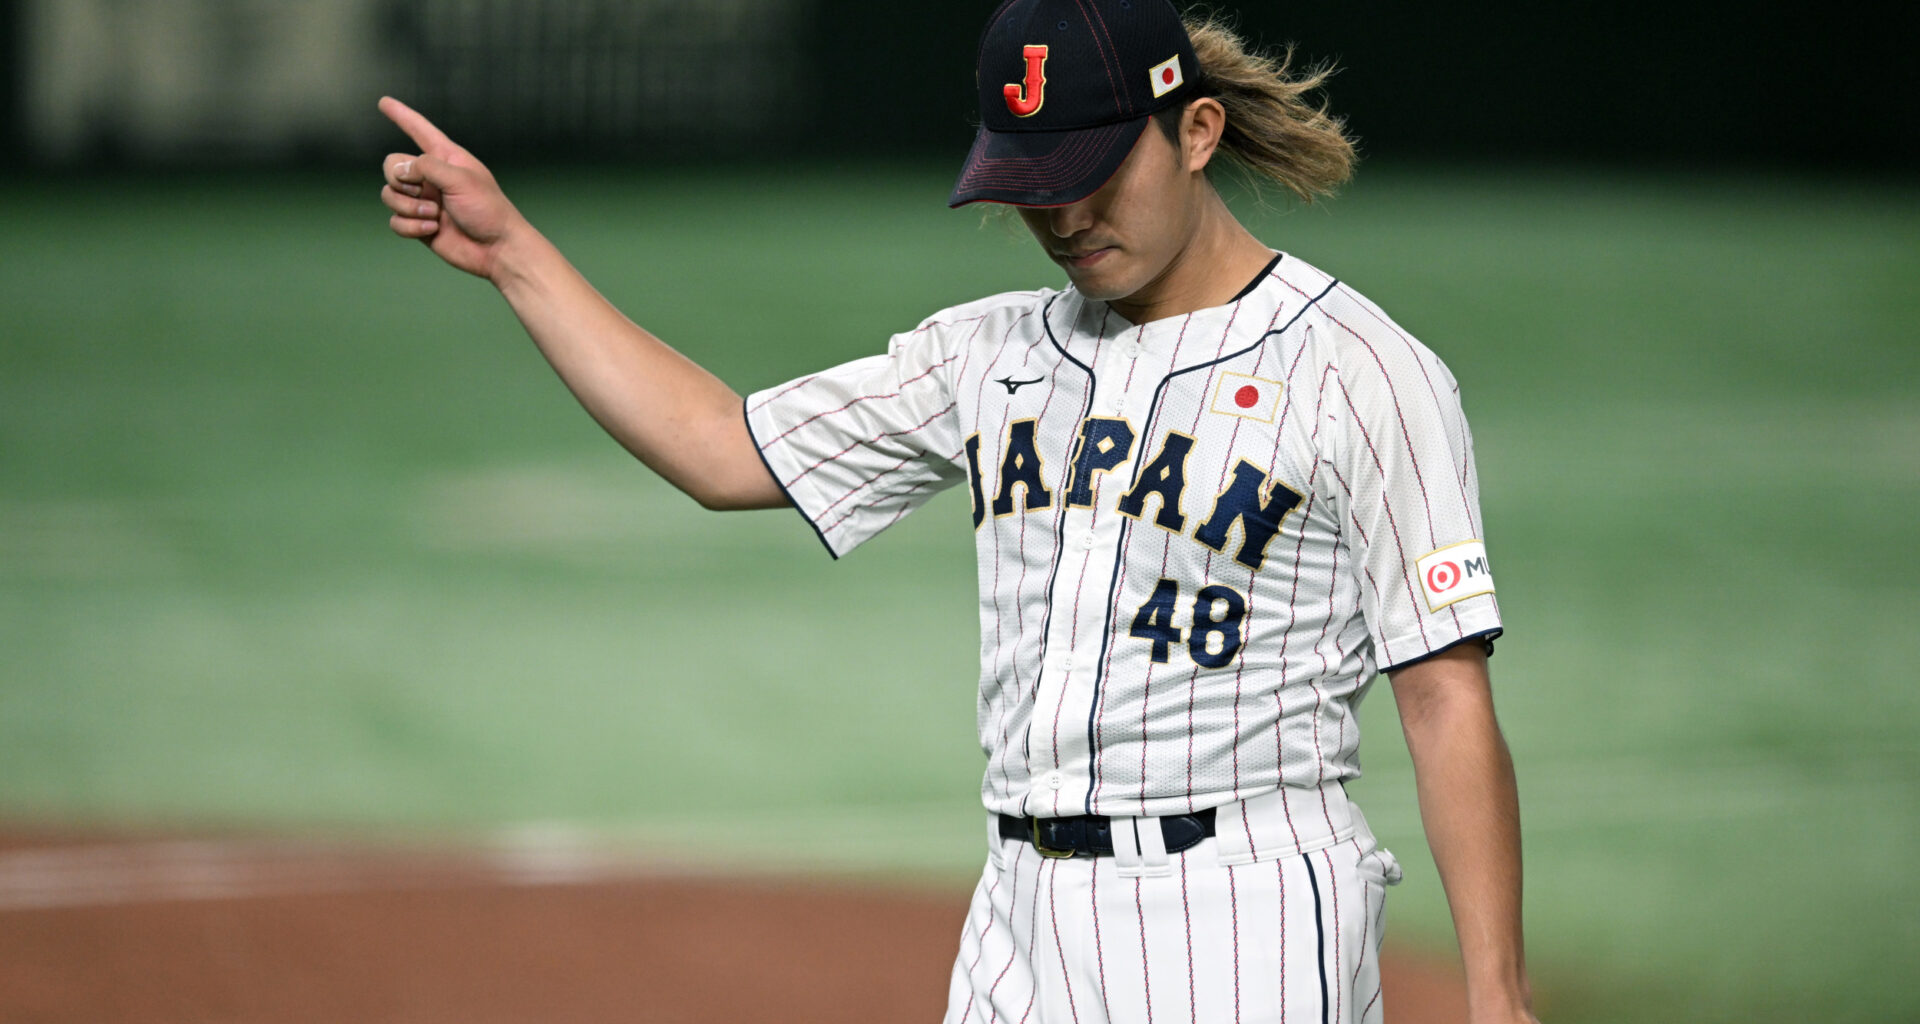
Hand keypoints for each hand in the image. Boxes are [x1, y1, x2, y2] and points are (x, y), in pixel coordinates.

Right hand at [378, 96, 522, 279]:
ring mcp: (424, 201)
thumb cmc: (488, 210)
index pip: (420, 130)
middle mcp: (432, 177)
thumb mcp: (460, 179)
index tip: (384, 102)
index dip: (401, 115)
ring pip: (389, 195)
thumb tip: (401, 171)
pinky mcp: (419, 224)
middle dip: (400, 179)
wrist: (496, 249)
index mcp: (446, 158)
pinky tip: (432, 230)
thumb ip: (427, 166)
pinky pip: (395, 221)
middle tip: (422, 191)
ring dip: (408, 207)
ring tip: (434, 214)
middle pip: (392, 165)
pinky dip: (409, 226)